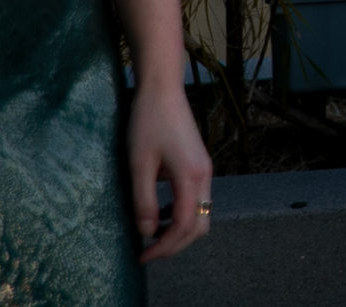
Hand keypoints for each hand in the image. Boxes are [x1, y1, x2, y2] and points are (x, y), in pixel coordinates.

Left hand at [129, 83, 213, 259]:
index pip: (184, 226)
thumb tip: (146, 231)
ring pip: (201, 213)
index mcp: (192, 177)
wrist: (163, 90)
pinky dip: (182, 214)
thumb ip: (144, 201)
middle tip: (148, 252)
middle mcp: (205, 176)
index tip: (142, 255)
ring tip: (152, 234)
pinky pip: (197, 199)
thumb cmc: (149, 123)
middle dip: (176, 244)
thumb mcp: (140, 164)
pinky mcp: (199, 164)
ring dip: (179, 230)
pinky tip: (160, 211)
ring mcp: (205, 170)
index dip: (164, 246)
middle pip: (200, 225)